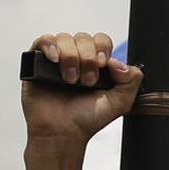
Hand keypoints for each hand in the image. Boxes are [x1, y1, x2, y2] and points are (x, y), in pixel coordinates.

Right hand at [21, 32, 142, 147]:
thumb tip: (119, 62)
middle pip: (84, 38)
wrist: (62, 132)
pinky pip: (44, 40)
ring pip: (65, 38)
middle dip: (87, 59)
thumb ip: (131, 80)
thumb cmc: (86, 119)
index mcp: (96, 65)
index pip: (101, 41)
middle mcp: (77, 59)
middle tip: (86, 82)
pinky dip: (50, 47)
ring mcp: (57, 60)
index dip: (102, 48)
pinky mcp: (37, 62)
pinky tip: (55, 61)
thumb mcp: (120, 102)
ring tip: (70, 81)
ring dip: (70, 58)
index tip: (102, 65)